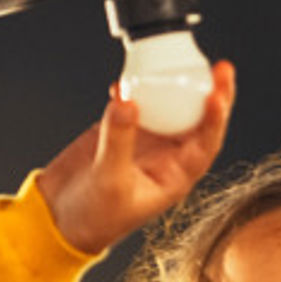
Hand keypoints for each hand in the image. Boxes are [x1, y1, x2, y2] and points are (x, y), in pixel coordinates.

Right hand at [40, 61, 235, 252]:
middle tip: (221, 69)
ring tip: (180, 63)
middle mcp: (167, 157)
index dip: (215, 120)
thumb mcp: (110, 182)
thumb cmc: (93, 218)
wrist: (59, 218)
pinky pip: (134, 103)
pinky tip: (128, 78)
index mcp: (175, 177)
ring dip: (174, 86)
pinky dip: (133, 89)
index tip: (217, 96)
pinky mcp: (121, 130)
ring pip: (168, 107)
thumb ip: (119, 142)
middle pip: (196, 120)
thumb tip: (128, 102)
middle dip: (211, 94)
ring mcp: (145, 141)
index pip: (206, 144)